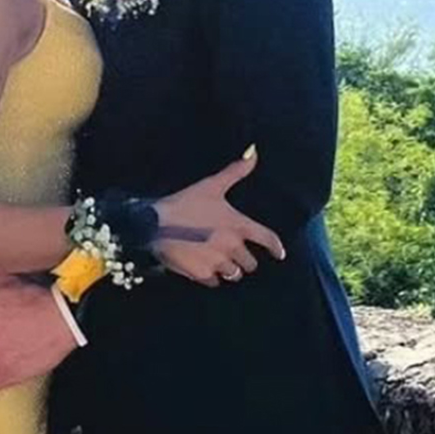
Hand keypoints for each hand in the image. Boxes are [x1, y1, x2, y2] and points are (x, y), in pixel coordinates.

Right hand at [154, 149, 284, 287]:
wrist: (154, 225)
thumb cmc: (184, 203)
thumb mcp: (211, 185)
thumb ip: (236, 171)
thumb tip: (254, 151)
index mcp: (239, 225)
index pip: (268, 239)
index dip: (276, 247)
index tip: (280, 254)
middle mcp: (233, 246)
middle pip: (251, 264)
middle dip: (244, 260)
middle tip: (236, 256)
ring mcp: (218, 262)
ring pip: (234, 274)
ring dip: (230, 270)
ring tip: (221, 264)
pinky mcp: (202, 274)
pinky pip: (214, 282)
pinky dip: (211, 277)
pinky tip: (204, 269)